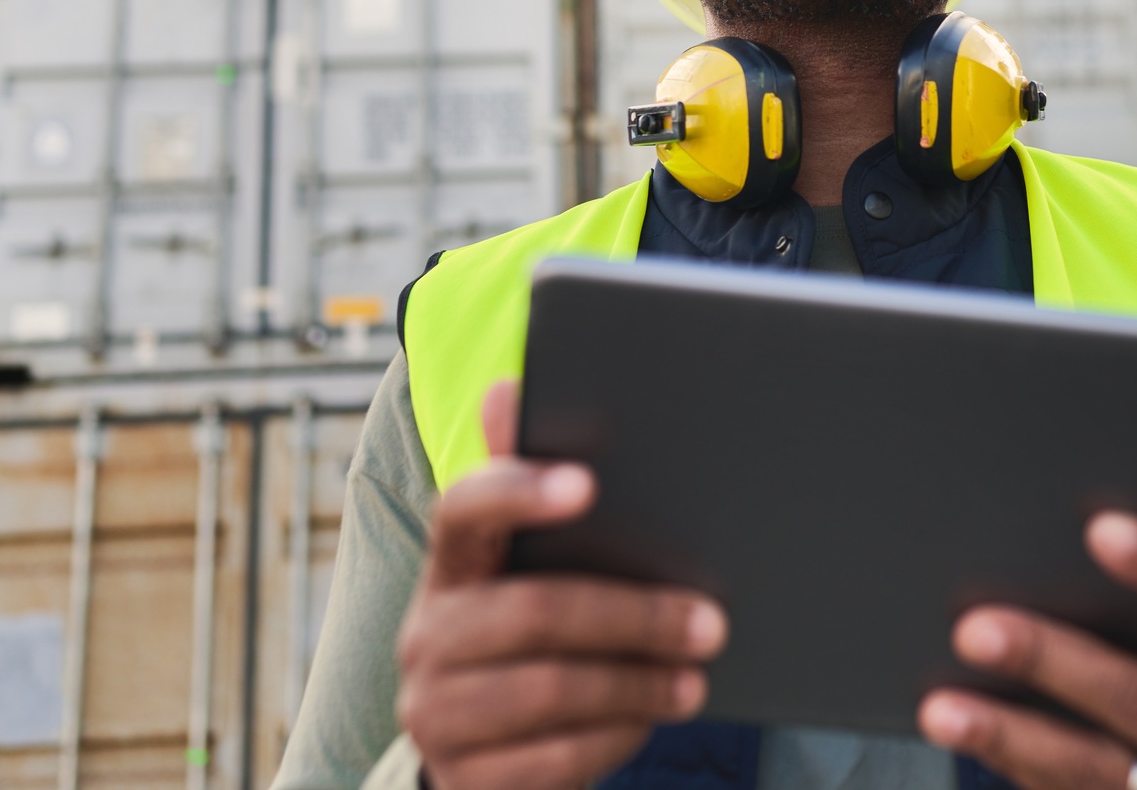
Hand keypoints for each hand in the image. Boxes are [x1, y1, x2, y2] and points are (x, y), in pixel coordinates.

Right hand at [396, 381, 728, 789]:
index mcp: (448, 567)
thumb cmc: (532, 637)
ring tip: (697, 675)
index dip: (518, 493)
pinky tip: (653, 718)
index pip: (461, 511)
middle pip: (532, 612)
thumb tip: (506, 386)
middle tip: (711, 621)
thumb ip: (526, 485)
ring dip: (636, 682)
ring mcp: (436, 714)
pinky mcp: (463, 780)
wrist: (492, 759)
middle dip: (633, 615)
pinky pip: (550, 759)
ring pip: (548, 689)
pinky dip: (614, 737)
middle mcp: (425, 637)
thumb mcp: (528, 567)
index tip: (587, 483)